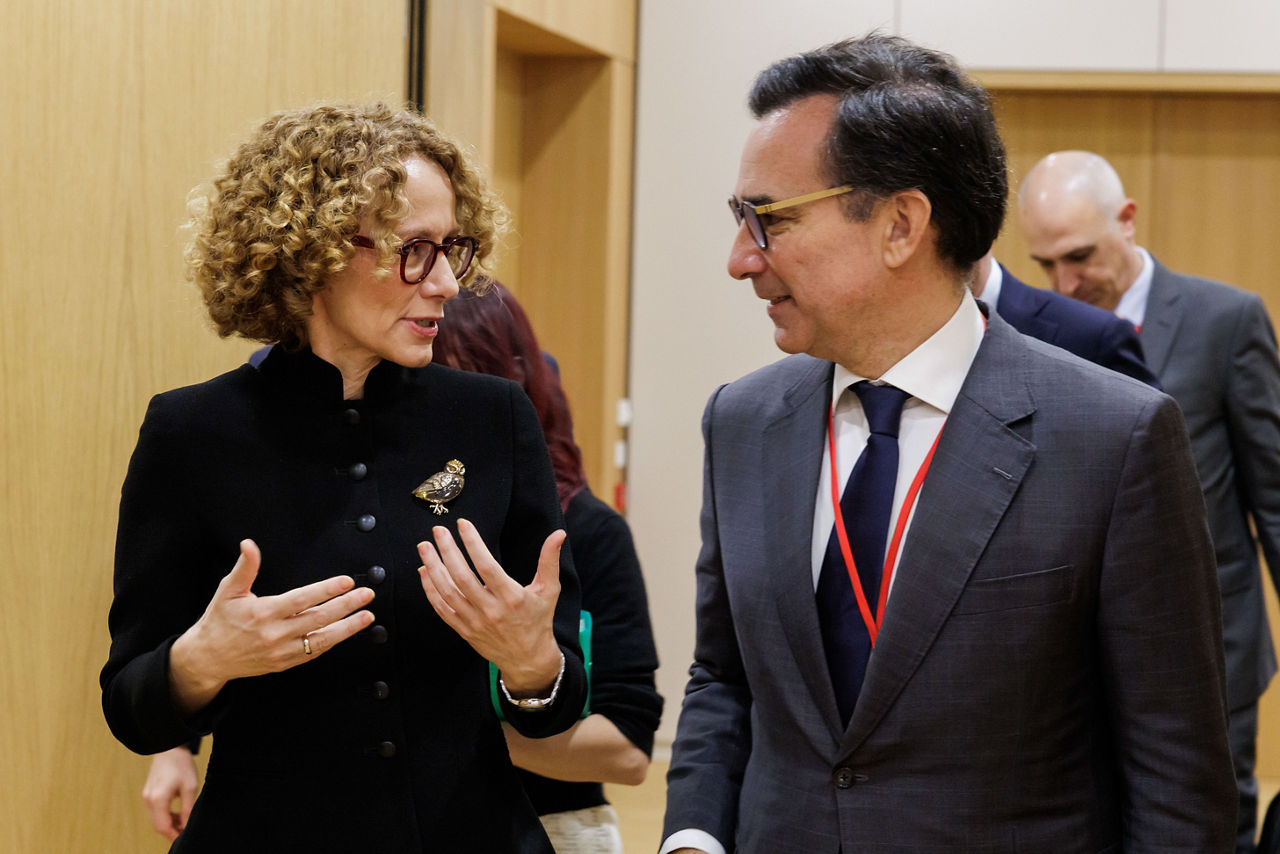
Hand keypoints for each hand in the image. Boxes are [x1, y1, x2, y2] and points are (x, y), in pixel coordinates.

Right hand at [141, 746, 197, 840]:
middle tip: (186, 832)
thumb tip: (186, 826)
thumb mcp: (190, 787)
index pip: (163, 827)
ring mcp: (146, 796)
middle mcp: (148, 800)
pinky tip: (177, 814)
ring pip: (155, 819)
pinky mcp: (148, 793)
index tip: (184, 838)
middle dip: (171, 831)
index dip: (174, 835)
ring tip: (184, 822)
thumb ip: (187, 809)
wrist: (170, 747)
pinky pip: (155, 811)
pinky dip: (165, 816)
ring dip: (169, 824)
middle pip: (158, 825)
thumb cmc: (181, 765)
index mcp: (158, 799)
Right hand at [169, 539, 375, 712]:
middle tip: (367, 595)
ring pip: (321, 639)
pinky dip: (332, 642)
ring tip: (367, 616)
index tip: (347, 581)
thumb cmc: (219, 620)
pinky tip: (346, 631)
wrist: (208, 657)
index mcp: (263, 613)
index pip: (302, 599)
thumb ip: (245, 567)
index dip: (326, 590)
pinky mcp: (284, 663)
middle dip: (346, 606)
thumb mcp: (228, 590)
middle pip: (318, 618)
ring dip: (347, 628)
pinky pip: (313, 653)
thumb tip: (249, 544)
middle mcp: (274, 634)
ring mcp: (281, 651)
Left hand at [418, 519, 564, 693]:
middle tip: (438, 531)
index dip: (474, 544)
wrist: (528, 659)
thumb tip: (559, 534)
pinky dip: (430, 590)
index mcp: (512, 598)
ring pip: (447, 593)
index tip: (463, 524)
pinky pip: (442, 609)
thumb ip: (550, 560)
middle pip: (462, 578)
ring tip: (424, 547)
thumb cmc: (539, 620)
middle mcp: (491, 611)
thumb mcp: (548, 590)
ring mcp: (475, 622)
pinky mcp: (464, 631)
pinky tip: (424, 572)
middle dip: (448, 551)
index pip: (488, 567)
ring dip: (433, 568)